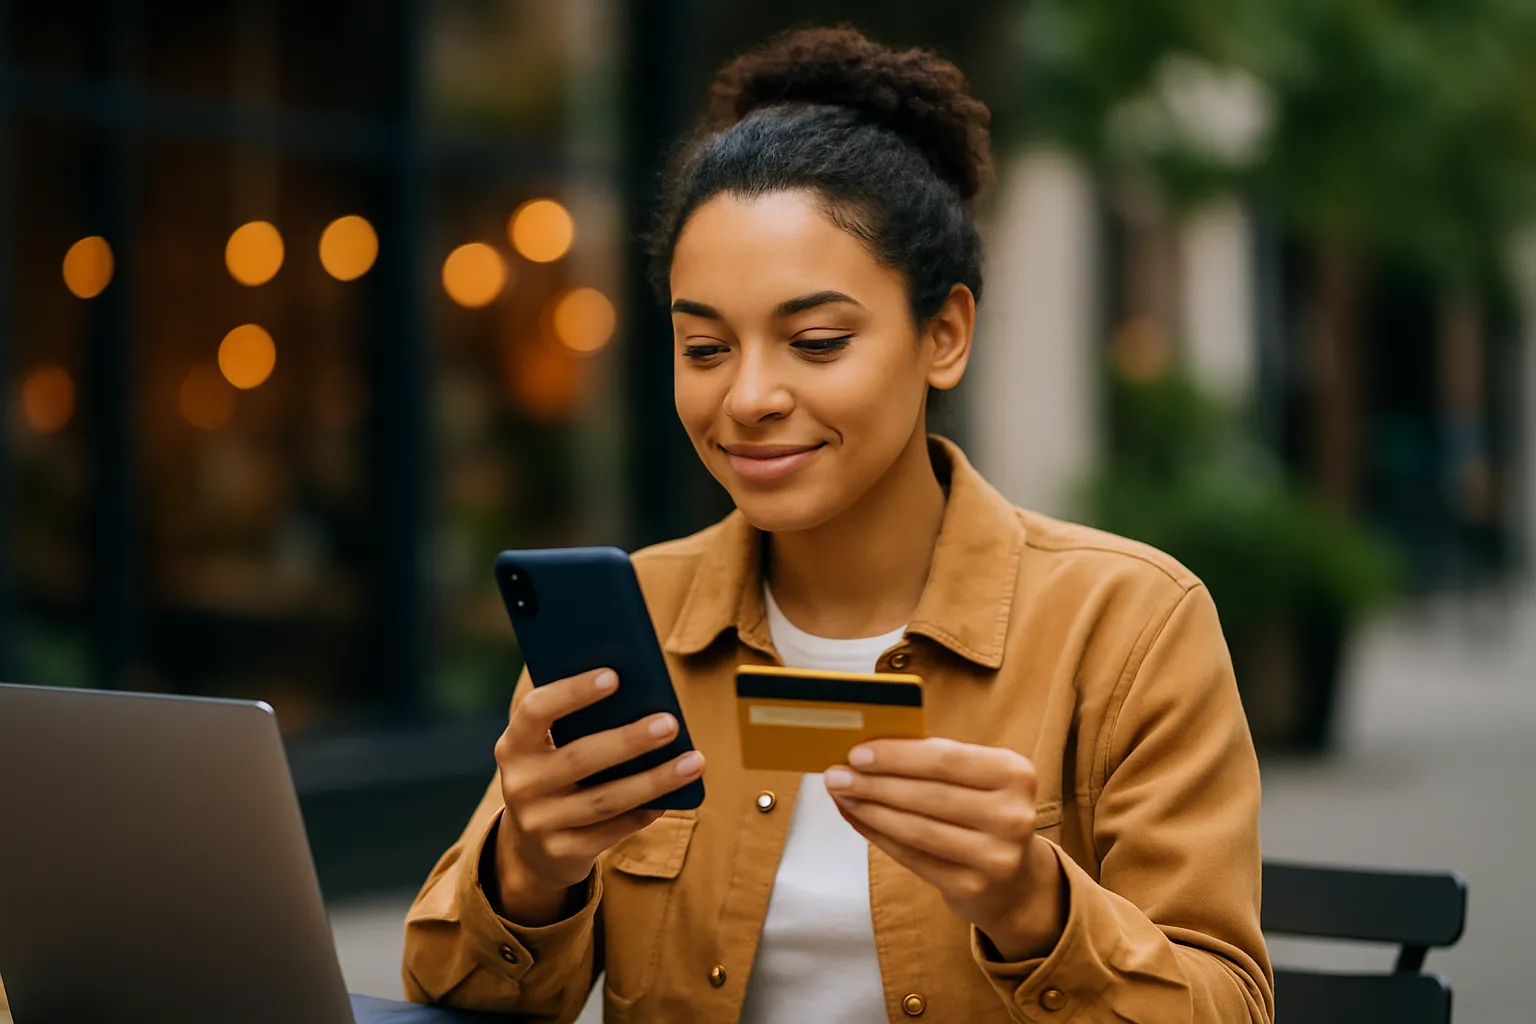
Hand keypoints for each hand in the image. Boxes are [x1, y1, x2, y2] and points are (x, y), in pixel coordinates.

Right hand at [490, 668, 705, 924]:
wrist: (530, 846)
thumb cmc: (555, 773)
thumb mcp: (549, 746)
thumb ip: (577, 718)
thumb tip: (636, 685)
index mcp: (514, 745)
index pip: (536, 710)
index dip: (573, 692)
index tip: (614, 676)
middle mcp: (520, 784)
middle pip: (580, 758)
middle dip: (629, 740)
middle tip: (671, 724)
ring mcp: (539, 823)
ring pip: (605, 799)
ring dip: (654, 780)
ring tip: (693, 761)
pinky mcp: (562, 852)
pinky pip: (614, 829)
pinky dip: (647, 811)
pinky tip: (675, 796)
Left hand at [825, 737, 1065, 960]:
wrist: (1014, 880)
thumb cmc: (982, 812)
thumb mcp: (976, 779)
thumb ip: (932, 762)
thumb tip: (866, 752)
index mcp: (1014, 773)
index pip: (945, 758)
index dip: (896, 756)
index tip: (856, 753)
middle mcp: (1012, 815)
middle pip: (928, 794)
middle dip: (874, 783)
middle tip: (836, 776)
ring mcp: (996, 856)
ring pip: (917, 828)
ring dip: (870, 810)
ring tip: (842, 795)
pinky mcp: (972, 887)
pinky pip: (912, 856)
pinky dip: (879, 836)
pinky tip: (858, 819)